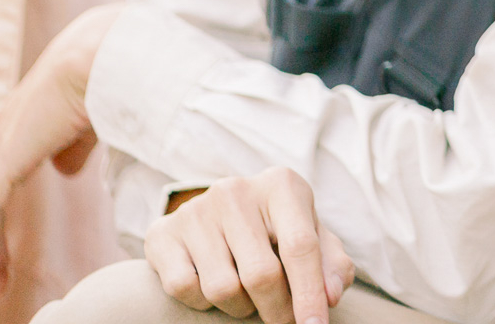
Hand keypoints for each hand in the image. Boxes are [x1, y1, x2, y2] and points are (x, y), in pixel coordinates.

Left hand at [0, 4, 123, 294]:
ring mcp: (5, 139)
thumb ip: (78, 142)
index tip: (23, 224)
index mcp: (31, 111)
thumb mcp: (95, 113)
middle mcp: (10, 124)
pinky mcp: (9, 155)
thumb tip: (65, 171)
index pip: (11, 161)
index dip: (14, 192)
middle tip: (1, 266)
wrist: (109, 52)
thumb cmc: (115, 70)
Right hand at [146, 168, 354, 323]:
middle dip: (277, 310)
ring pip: (222, 288)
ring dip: (240, 307)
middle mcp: (236, 190)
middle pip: (262, 274)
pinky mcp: (163, 233)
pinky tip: (212, 286)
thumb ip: (331, 265)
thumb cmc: (278, 230)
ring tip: (248, 295)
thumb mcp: (311, 236)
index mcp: (281, 185)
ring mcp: (195, 210)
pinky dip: (201, 303)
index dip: (310, 294)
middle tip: (283, 321)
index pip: (300, 246)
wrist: (220, 212)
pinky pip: (184, 289)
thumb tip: (331, 295)